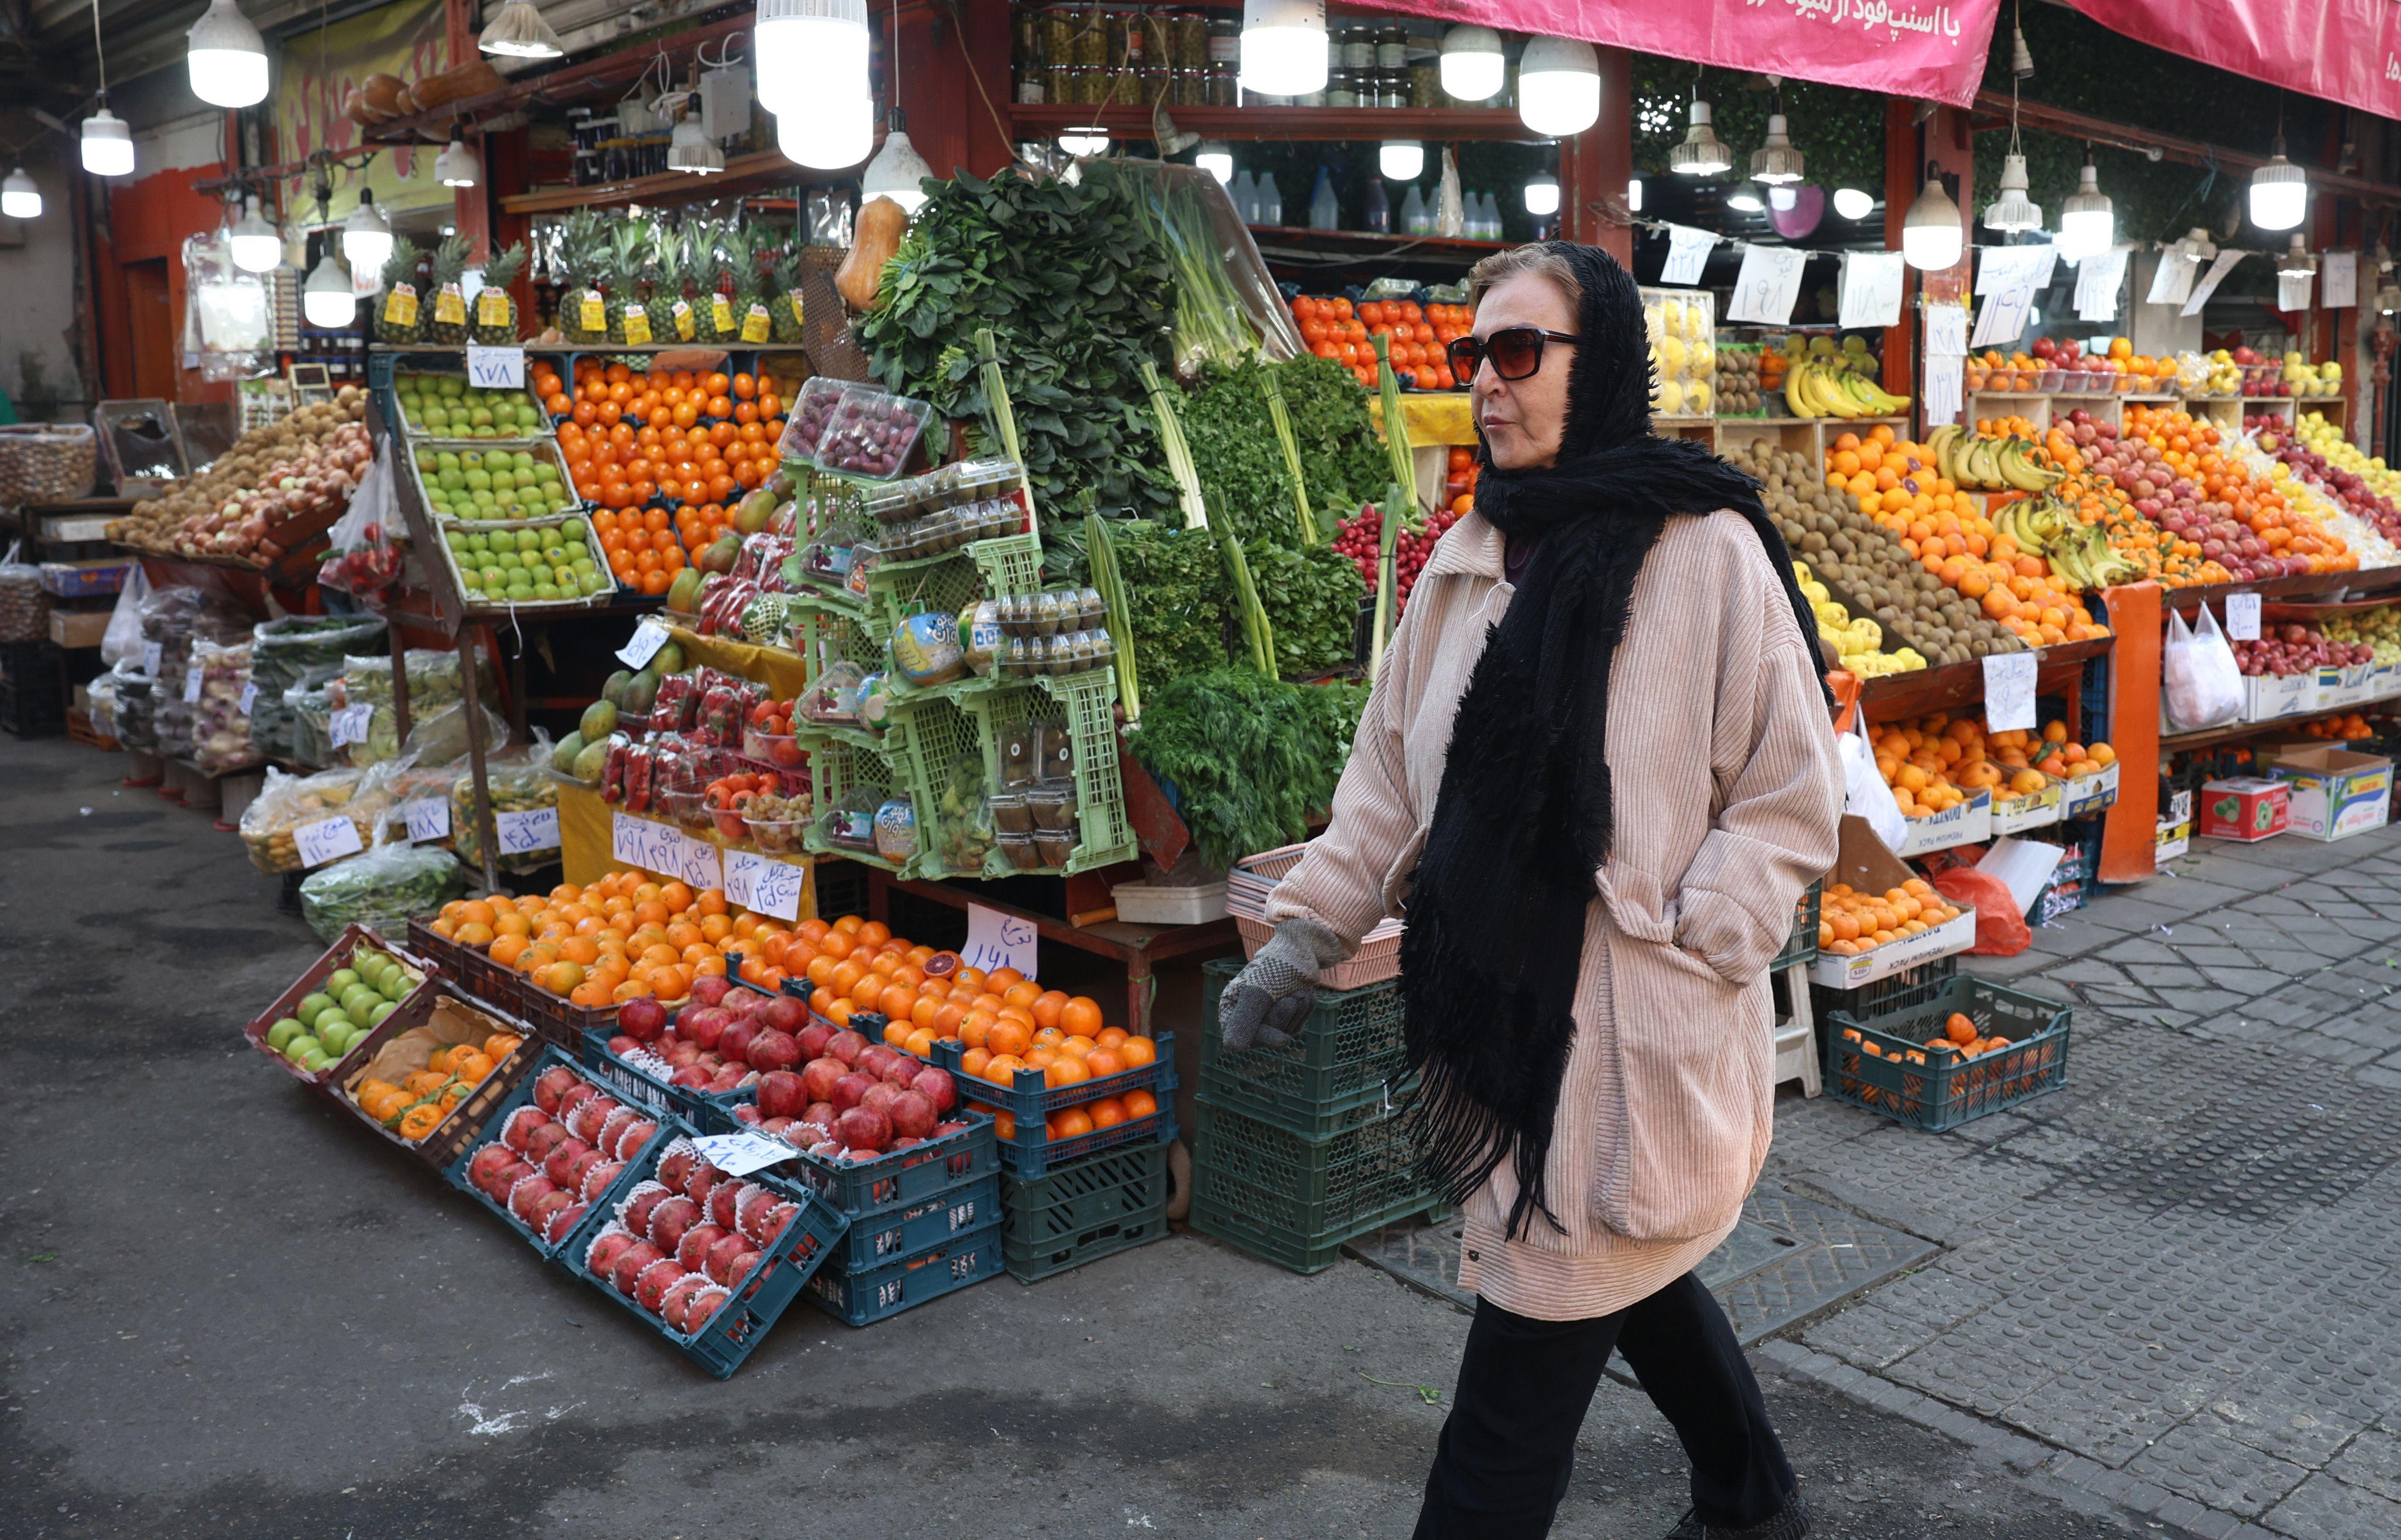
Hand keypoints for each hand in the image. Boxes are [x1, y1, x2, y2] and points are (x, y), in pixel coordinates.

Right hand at [1218, 917, 1347, 1049]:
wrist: (1304, 947)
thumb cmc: (1277, 966)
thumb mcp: (1259, 992)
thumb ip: (1245, 1020)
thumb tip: (1231, 1046)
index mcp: (1231, 1004)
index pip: (1241, 1036)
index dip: (1263, 1037)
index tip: (1284, 1040)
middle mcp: (1246, 1011)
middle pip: (1266, 1035)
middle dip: (1284, 1017)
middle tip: (1292, 998)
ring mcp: (1267, 1014)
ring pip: (1284, 1031)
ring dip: (1297, 1011)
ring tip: (1299, 991)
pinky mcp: (1286, 1014)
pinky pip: (1297, 1025)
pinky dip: (1305, 1011)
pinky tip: (1307, 995)